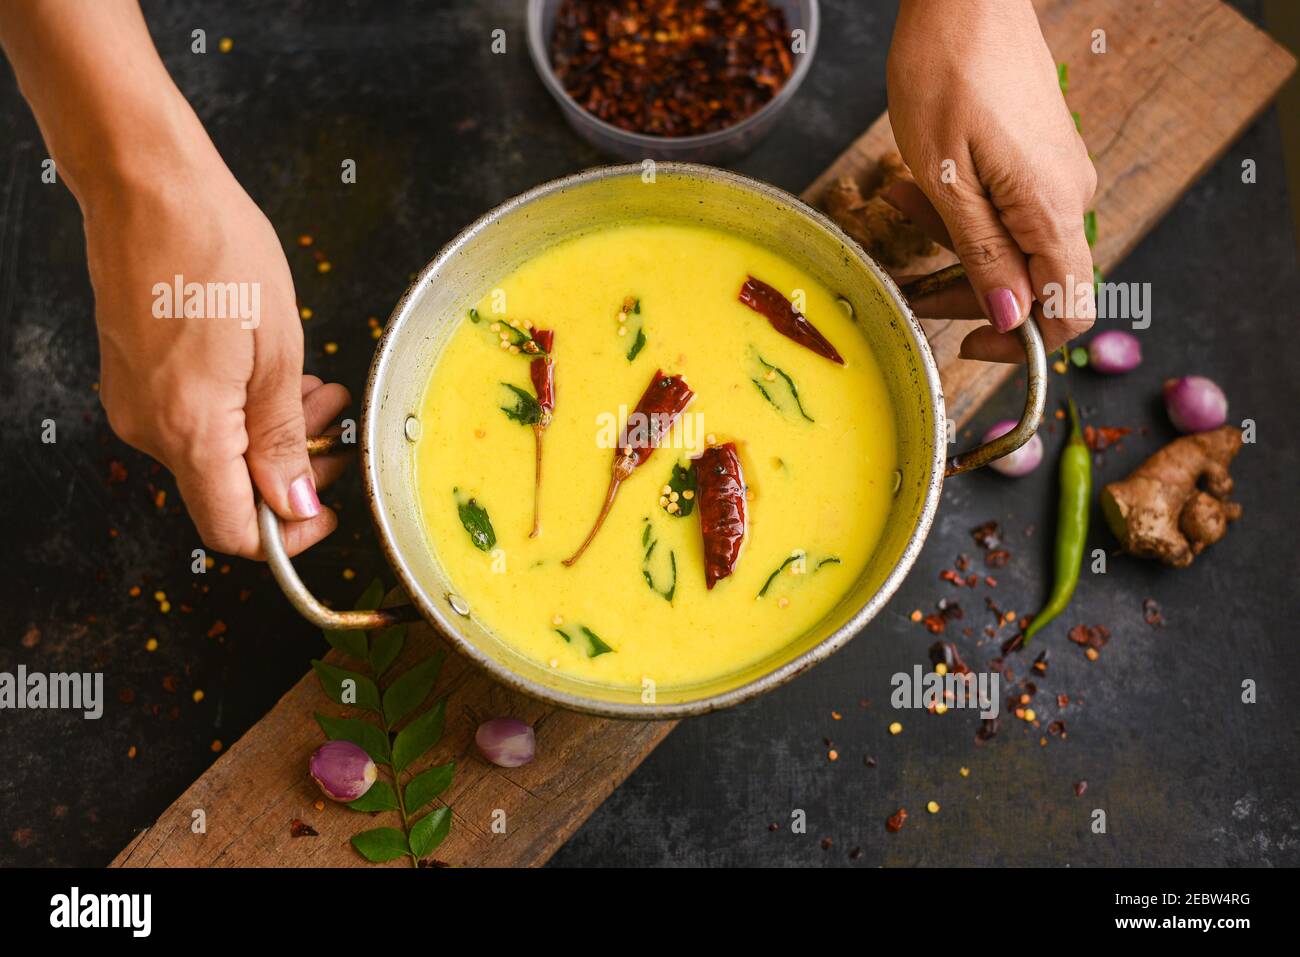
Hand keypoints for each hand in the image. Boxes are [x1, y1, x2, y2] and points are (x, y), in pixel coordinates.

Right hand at [84, 150, 350, 557]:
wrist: (145, 184)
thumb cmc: (215, 249)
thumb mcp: (276, 350)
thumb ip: (282, 437)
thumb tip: (292, 504)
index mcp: (189, 430)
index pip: (233, 531)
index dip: (288, 531)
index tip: (329, 504)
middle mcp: (150, 428)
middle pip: (229, 492)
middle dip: (293, 468)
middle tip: (337, 426)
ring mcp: (136, 403)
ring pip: (216, 453)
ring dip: (274, 432)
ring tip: (318, 389)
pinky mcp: (134, 377)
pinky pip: (194, 420)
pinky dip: (241, 409)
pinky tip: (275, 374)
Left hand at [886, 0, 1096, 360]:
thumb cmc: (948, 73)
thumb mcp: (946, 178)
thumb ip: (981, 253)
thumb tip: (1008, 318)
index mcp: (1053, 211)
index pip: (1066, 312)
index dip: (1019, 344)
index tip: (966, 345)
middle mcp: (1069, 198)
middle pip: (1030, 283)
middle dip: (964, 291)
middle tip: (906, 285)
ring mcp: (1057, 175)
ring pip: (1010, 245)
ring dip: (951, 245)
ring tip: (896, 206)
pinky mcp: (1039, 156)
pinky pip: (1006, 208)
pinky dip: (960, 212)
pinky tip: (914, 189)